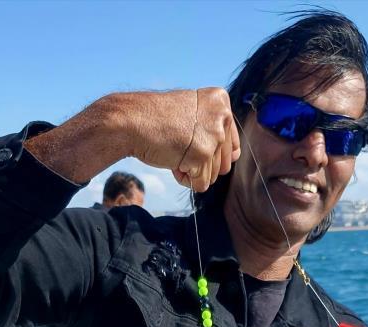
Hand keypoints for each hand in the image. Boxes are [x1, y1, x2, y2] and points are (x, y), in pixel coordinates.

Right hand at [125, 88, 240, 191]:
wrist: (131, 120)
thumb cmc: (157, 119)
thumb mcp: (192, 114)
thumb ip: (216, 130)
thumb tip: (236, 157)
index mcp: (221, 102)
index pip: (232, 145)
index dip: (209, 152)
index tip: (189, 139)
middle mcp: (222, 117)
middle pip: (224, 164)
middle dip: (200, 163)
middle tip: (179, 144)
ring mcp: (213, 137)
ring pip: (212, 176)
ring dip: (191, 171)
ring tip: (174, 150)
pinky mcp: (202, 155)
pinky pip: (200, 184)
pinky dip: (185, 179)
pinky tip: (172, 160)